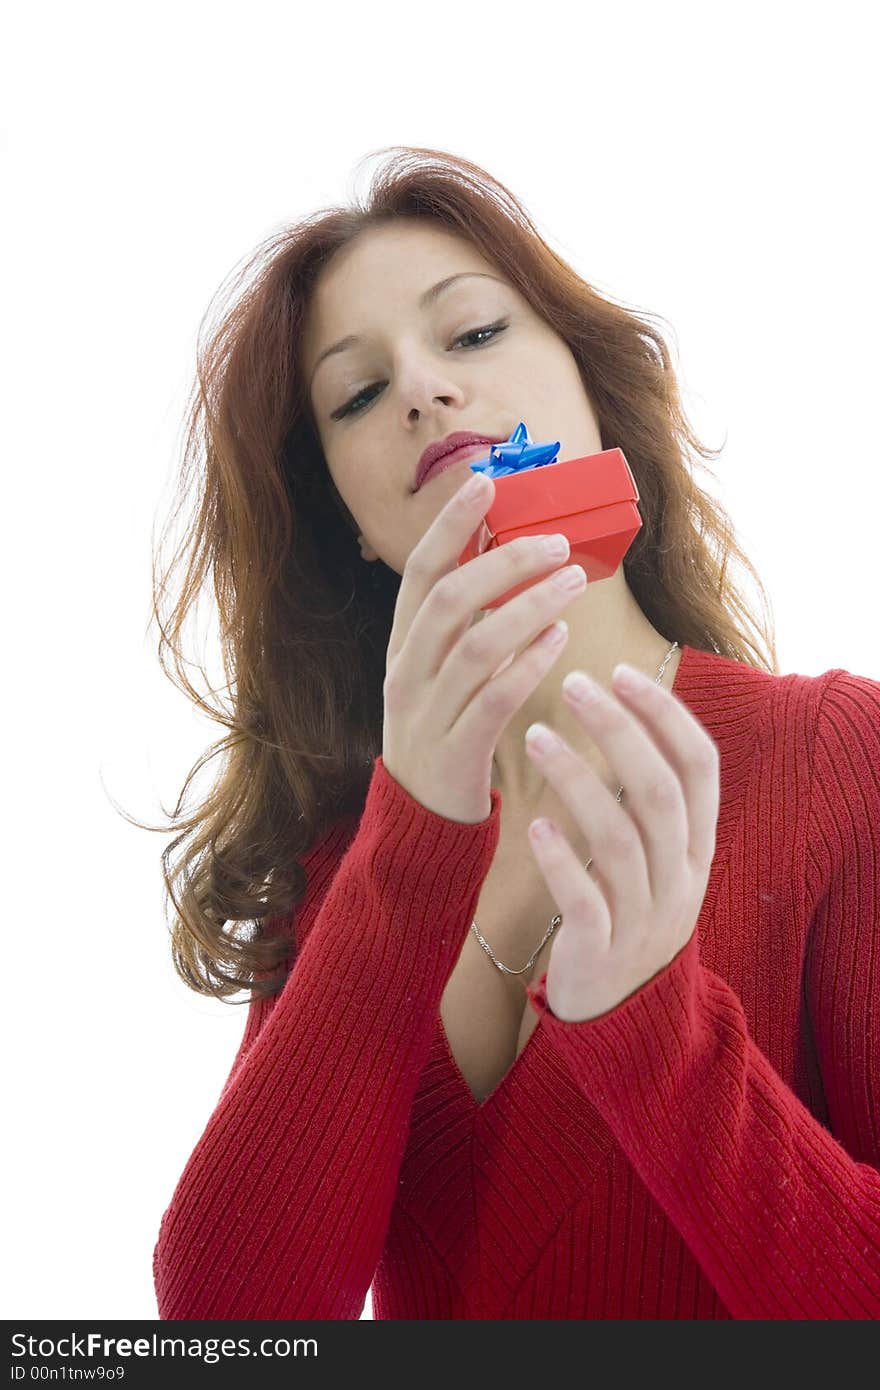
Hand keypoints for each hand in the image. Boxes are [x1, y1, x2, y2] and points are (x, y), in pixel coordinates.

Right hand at [382, 471, 587, 824]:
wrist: (422, 818)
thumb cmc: (446, 730)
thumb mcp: (442, 671)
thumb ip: (467, 622)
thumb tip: (507, 553)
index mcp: (402, 645)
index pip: (419, 571)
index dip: (450, 525)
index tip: (485, 482)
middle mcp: (406, 672)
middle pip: (448, 600)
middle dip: (502, 562)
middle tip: (555, 540)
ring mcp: (425, 713)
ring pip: (475, 647)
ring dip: (528, 607)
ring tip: (573, 580)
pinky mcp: (453, 752)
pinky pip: (493, 700)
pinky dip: (528, 663)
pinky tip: (561, 638)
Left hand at [522, 661, 719, 1021]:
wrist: (625, 1016)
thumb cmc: (631, 913)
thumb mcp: (661, 857)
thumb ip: (653, 798)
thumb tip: (634, 713)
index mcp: (699, 846)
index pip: (699, 765)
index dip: (665, 714)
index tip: (621, 670)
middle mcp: (681, 878)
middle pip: (659, 790)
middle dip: (618, 730)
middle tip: (572, 684)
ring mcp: (645, 917)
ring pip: (620, 838)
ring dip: (578, 778)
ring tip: (535, 735)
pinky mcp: (602, 951)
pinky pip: (585, 899)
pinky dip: (561, 859)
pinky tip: (533, 825)